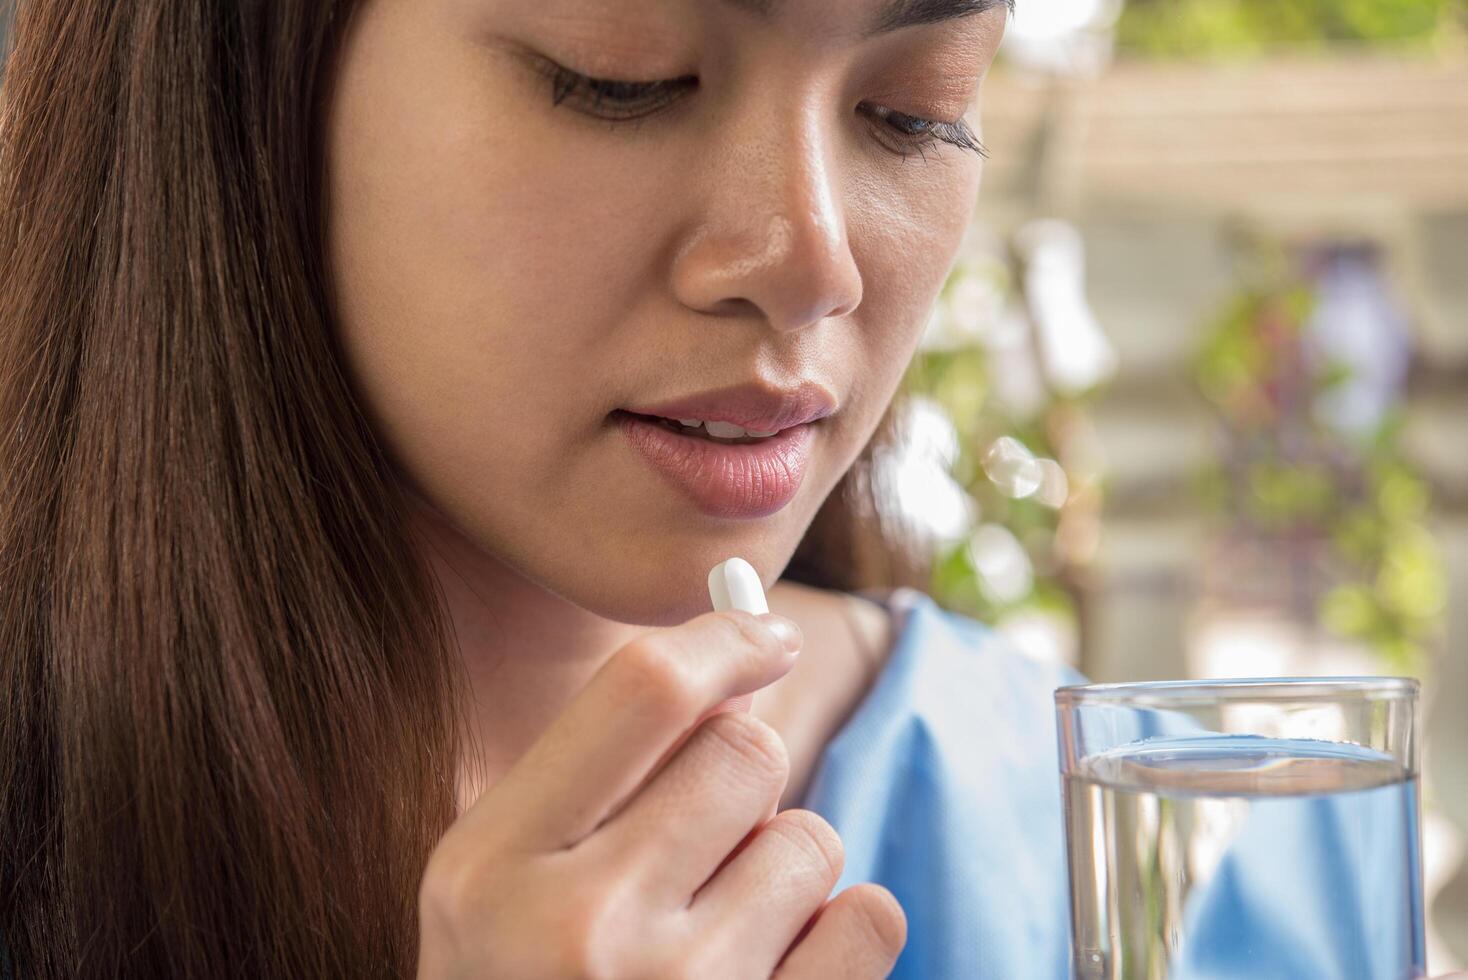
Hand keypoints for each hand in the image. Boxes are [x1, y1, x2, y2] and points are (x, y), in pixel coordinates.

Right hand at [414, 609, 906, 978]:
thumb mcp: (496, 886)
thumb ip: (590, 777)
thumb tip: (735, 657)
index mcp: (491, 865)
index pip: (644, 691)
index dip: (723, 636)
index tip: (765, 633)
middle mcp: (580, 930)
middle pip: (744, 750)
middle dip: (740, 778)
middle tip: (702, 842)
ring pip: (808, 837)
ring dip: (784, 867)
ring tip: (719, 933)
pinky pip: (869, 920)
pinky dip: (842, 932)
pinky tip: (776, 971)